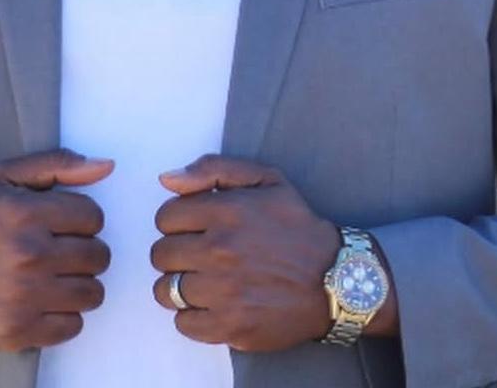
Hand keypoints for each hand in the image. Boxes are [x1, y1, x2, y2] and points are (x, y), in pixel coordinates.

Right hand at [0, 148, 112, 349]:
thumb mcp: (6, 176)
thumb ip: (58, 164)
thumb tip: (107, 166)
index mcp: (25, 213)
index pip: (94, 216)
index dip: (83, 219)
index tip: (64, 224)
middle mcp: (26, 255)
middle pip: (99, 256)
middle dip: (85, 251)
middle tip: (60, 251)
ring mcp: (22, 298)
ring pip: (93, 293)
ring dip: (79, 284)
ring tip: (55, 276)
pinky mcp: (17, 332)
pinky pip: (74, 326)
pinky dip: (64, 315)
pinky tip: (43, 300)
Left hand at [149, 154, 342, 351]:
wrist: (336, 279)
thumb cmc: (296, 226)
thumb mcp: (265, 179)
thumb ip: (212, 169)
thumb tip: (166, 180)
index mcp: (225, 211)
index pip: (165, 217)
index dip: (176, 221)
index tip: (193, 228)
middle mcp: (220, 250)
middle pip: (160, 254)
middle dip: (175, 253)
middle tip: (198, 256)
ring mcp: (224, 291)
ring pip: (166, 290)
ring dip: (179, 285)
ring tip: (203, 281)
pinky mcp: (231, 326)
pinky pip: (183, 323)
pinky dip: (192, 316)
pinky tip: (213, 304)